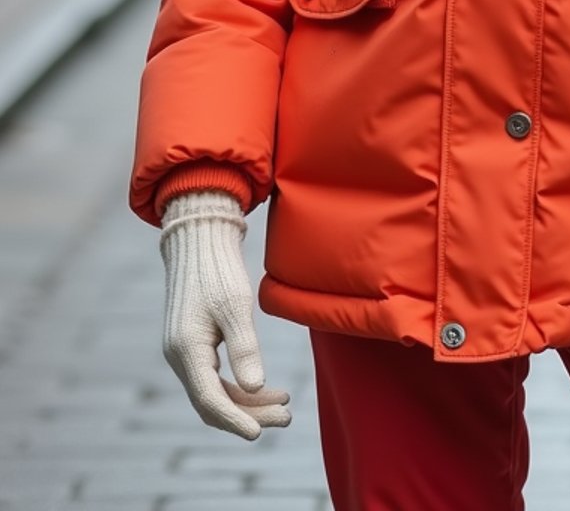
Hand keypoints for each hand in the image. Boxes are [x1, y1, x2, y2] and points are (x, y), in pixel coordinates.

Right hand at [160, 190, 290, 438]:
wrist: (200, 238)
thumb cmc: (218, 268)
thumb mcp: (235, 305)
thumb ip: (244, 347)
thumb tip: (253, 387)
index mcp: (185, 349)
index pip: (209, 399)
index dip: (235, 419)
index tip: (261, 433)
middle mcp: (180, 356)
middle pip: (214, 400)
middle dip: (250, 413)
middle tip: (287, 417)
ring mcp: (185, 351)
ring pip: (216, 390)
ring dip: (248, 401)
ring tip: (285, 403)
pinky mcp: (194, 343)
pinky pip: (216, 376)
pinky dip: (241, 384)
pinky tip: (266, 386)